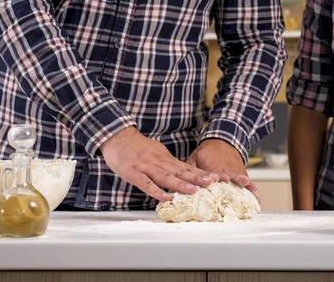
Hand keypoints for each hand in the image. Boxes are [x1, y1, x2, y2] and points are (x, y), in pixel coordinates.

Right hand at [100, 127, 220, 200]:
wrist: (117, 136)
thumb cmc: (135, 146)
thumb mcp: (155, 152)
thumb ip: (167, 163)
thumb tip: (180, 173)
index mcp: (165, 159)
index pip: (187, 168)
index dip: (201, 173)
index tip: (217, 179)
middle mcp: (159, 162)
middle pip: (181, 172)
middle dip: (198, 178)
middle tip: (214, 183)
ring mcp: (147, 168)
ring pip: (166, 177)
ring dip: (181, 184)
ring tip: (195, 191)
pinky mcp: (134, 173)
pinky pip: (146, 184)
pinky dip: (156, 191)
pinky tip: (165, 198)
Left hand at [187, 139, 258, 192]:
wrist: (223, 141)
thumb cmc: (206, 153)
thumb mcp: (195, 157)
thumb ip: (190, 170)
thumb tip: (180, 184)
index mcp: (212, 164)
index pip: (215, 171)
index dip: (218, 175)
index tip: (223, 178)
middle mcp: (225, 167)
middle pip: (231, 174)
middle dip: (236, 179)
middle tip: (242, 182)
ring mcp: (234, 170)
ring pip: (241, 178)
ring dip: (246, 185)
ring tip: (253, 191)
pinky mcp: (241, 173)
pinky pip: (247, 181)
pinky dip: (251, 188)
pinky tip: (257, 197)